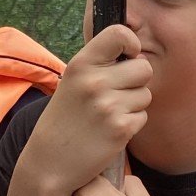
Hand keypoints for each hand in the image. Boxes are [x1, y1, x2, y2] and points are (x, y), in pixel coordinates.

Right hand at [24, 26, 152, 195]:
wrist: (50, 161)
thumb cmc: (65, 119)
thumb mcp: (72, 82)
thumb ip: (100, 65)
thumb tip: (138, 55)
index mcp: (81, 64)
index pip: (119, 34)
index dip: (131, 43)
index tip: (128, 55)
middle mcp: (95, 82)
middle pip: (143, 67)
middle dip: (136, 81)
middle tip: (117, 94)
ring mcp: (108, 106)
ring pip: (145, 94)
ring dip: (133, 105)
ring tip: (108, 115)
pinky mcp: (120, 128)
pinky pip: (142, 117)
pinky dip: (131, 124)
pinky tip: (110, 131)